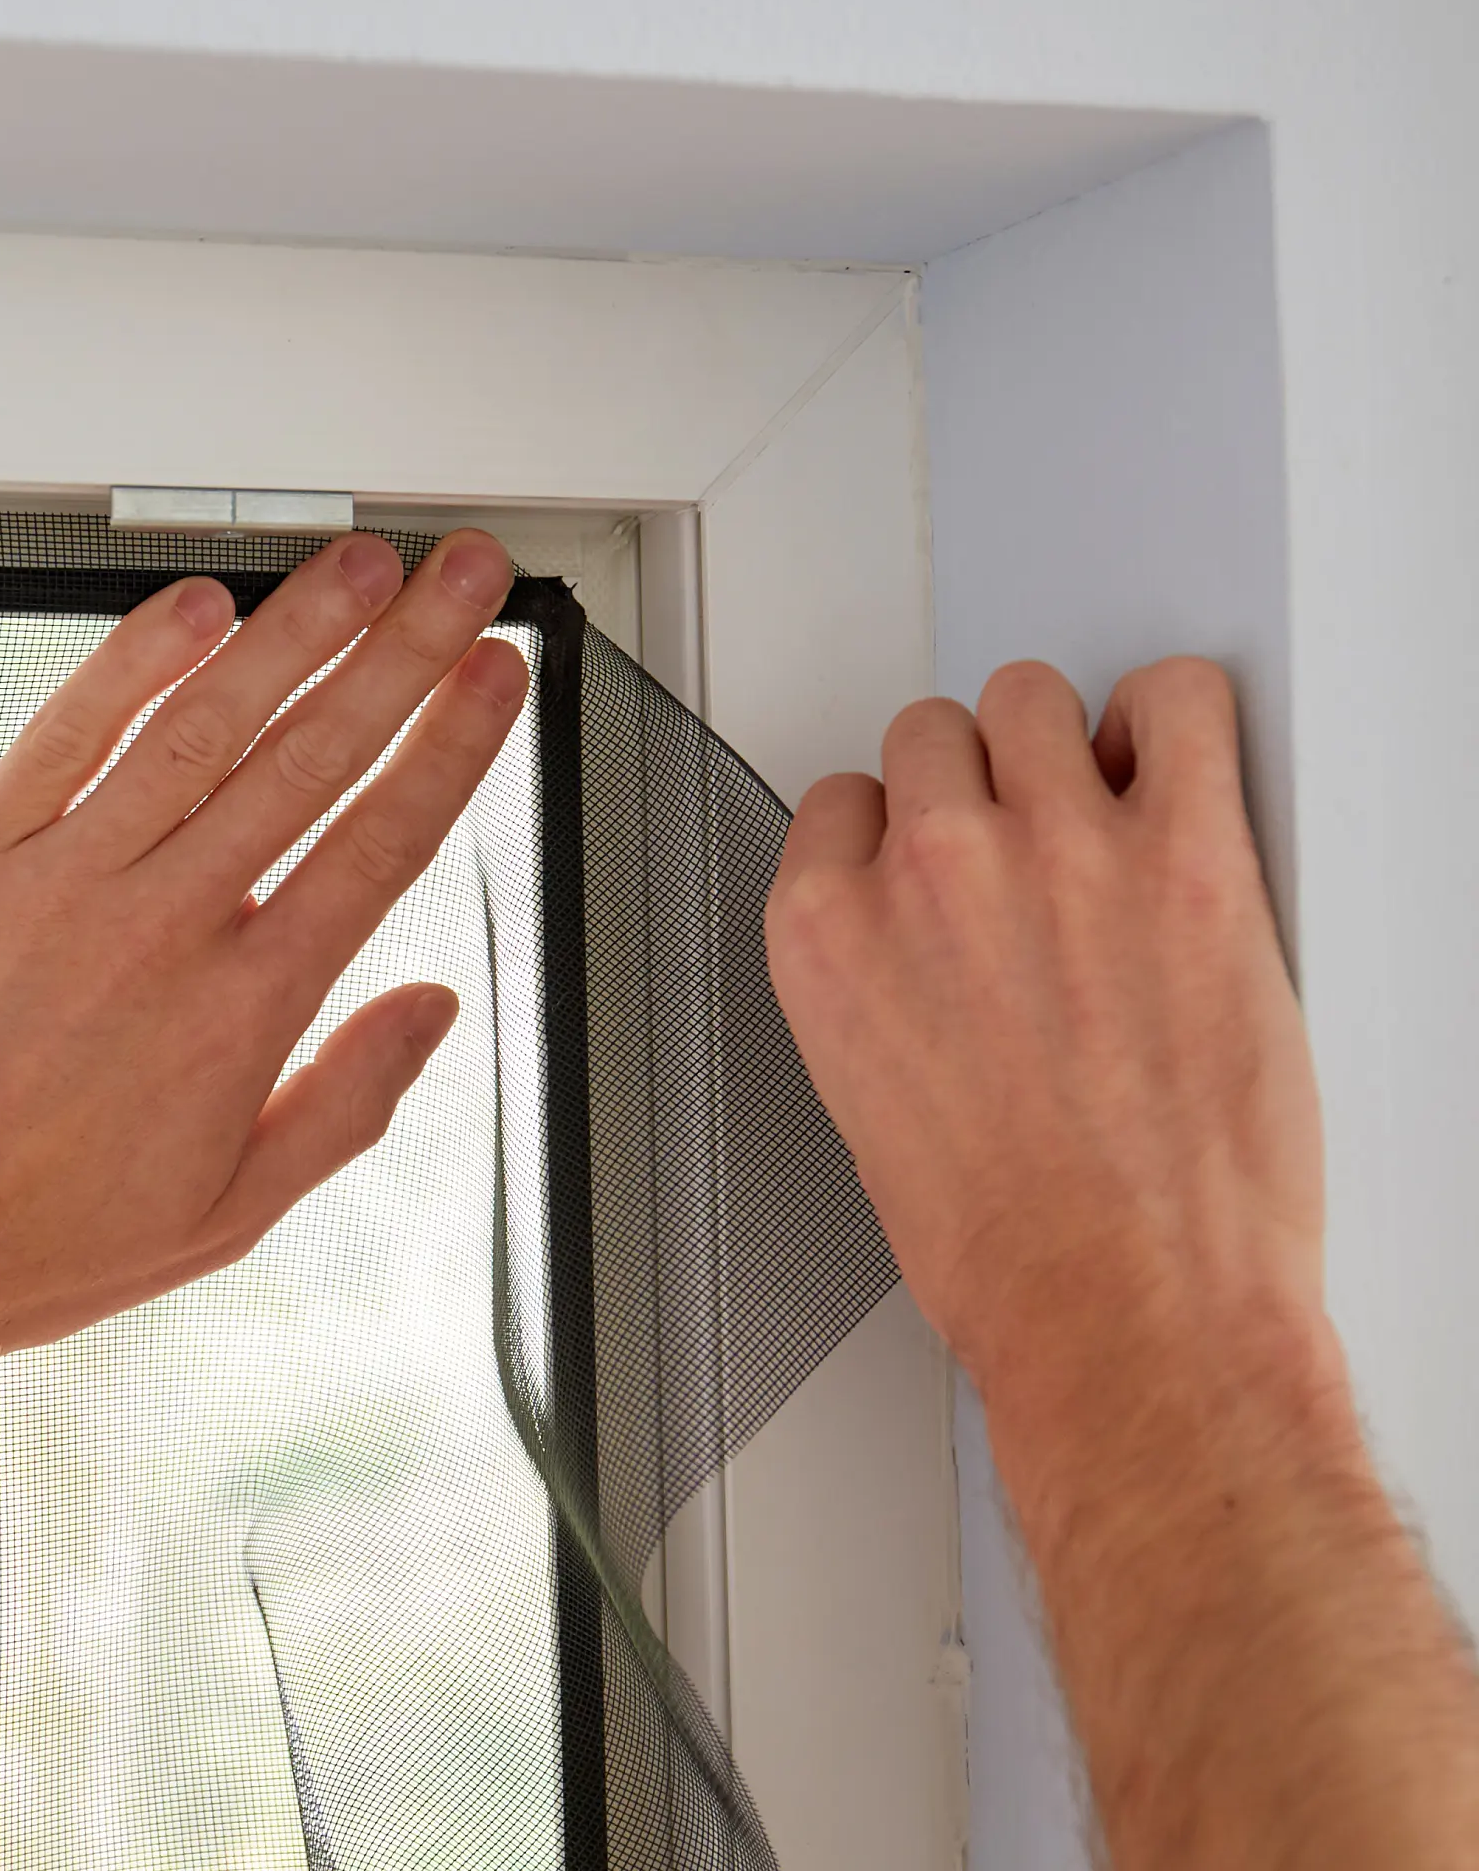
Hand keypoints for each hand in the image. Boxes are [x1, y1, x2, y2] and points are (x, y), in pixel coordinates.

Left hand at [0, 529, 525, 1388]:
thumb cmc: (41, 1238)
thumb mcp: (233, 1211)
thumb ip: (349, 1102)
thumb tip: (431, 1010)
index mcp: (243, 1010)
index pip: (378, 843)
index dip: (449, 745)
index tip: (494, 674)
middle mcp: (163, 926)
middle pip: (312, 757)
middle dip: (404, 651)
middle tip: (461, 575)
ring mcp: (63, 879)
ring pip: (204, 726)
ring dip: (292, 632)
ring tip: (358, 563)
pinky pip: (64, 732)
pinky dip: (133, 661)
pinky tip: (197, 607)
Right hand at [765, 659, 1323, 1402]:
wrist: (1129, 1319)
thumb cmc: (1007, 1254)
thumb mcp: (870, 1112)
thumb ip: (880, 991)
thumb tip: (923, 946)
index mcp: (830, 936)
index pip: (840, 803)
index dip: (893, 833)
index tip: (930, 861)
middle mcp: (929, 874)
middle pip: (930, 736)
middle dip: (972, 786)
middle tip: (1019, 845)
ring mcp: (1055, 852)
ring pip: (1031, 698)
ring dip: (1062, 748)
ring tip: (1103, 808)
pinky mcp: (1187, 855)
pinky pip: (1177, 700)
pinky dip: (1175, 720)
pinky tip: (1175, 771)